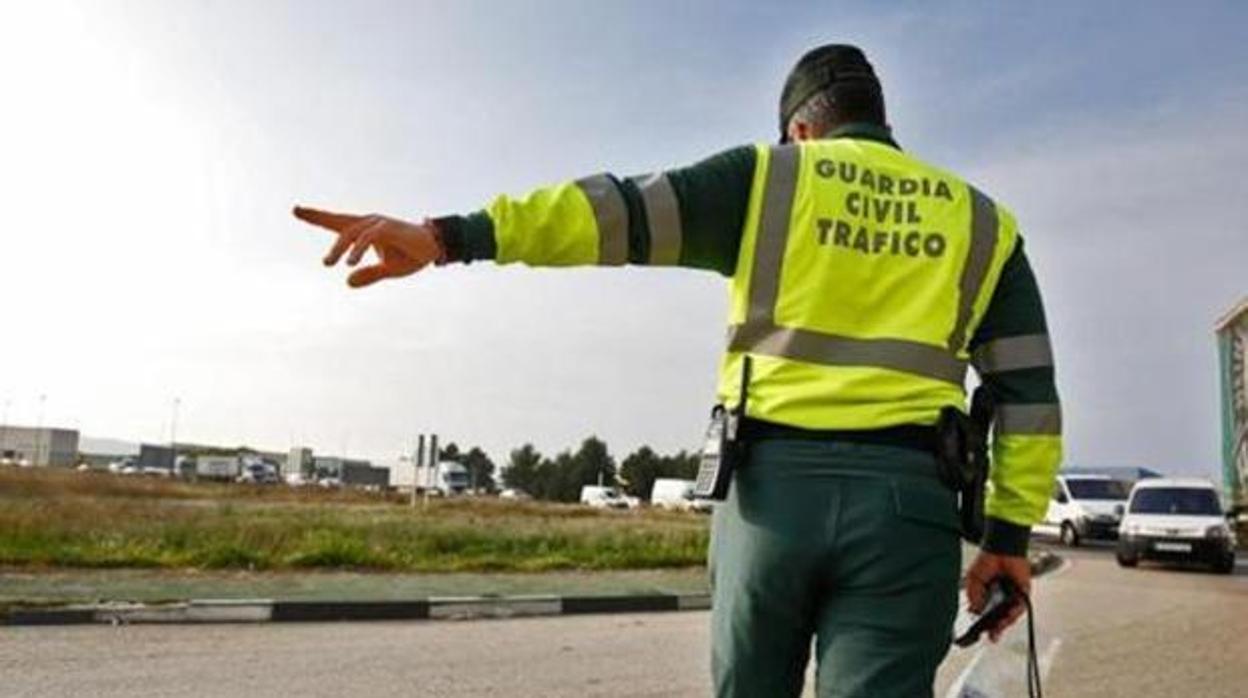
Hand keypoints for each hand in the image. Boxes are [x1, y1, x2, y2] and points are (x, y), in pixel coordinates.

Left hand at [293, 205, 444, 287]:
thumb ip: (369, 275)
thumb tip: (347, 282)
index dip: (317, 216)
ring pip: (351, 232)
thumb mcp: (388, 270)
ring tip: (327, 263)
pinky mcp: (388, 228)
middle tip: (295, 211)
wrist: (435, 248)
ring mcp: (378, 224)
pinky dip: (357, 249)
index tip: (296, 210)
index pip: (337, 222)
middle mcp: (369, 223)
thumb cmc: (411, 256)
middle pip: (338, 220)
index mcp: (366, 231)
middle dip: (317, 216)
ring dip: (338, 248)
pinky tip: (349, 263)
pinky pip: (367, 237)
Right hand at [965, 550, 1030, 641]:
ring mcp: (1012, 596)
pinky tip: (1008, 615)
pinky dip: (1015, 612)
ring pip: (1011, 615)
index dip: (984, 624)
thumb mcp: (973, 580)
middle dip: (996, 629)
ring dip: (1005, 622)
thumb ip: (973, 596)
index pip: (986, 614)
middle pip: (1000, 618)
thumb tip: (974, 611)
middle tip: (992, 636)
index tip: (979, 632)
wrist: (1000, 549)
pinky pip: (1021, 606)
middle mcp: (1001, 598)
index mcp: (988, 596)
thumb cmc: (988, 560)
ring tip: (998, 627)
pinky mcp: (1023, 593)